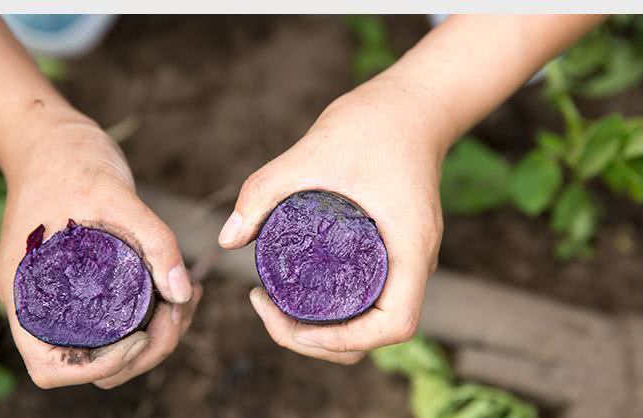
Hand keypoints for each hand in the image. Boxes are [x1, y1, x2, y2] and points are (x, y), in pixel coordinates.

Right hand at [0, 118, 201, 388]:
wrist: (50, 136)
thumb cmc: (70, 159)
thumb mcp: (115, 193)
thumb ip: (154, 241)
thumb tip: (182, 294)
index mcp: (25, 292)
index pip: (53, 367)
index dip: (103, 366)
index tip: (144, 336)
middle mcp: (38, 303)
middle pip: (90, 361)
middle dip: (145, 348)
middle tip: (182, 308)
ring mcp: (59, 295)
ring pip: (107, 344)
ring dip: (154, 334)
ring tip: (188, 297)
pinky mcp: (81, 283)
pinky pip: (113, 317)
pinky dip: (148, 313)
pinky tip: (179, 289)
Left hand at [218, 76, 447, 363]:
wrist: (412, 103)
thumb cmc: (375, 122)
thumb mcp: (313, 152)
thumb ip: (265, 190)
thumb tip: (227, 239)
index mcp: (410, 247)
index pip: (393, 325)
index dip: (344, 340)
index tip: (294, 324)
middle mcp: (415, 261)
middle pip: (376, 333)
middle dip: (321, 340)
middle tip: (269, 313)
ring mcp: (407, 257)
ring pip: (372, 318)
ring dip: (327, 328)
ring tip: (277, 307)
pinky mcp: (395, 247)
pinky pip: (370, 294)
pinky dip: (336, 306)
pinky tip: (300, 287)